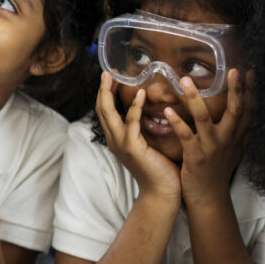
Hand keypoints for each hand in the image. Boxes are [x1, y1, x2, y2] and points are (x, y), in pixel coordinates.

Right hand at [96, 72, 180, 200]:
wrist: (163, 192)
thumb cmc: (160, 169)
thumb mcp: (149, 145)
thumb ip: (146, 129)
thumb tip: (154, 111)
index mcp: (117, 139)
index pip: (106, 112)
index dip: (105, 94)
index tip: (110, 77)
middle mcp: (114, 140)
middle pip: (101, 109)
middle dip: (103, 89)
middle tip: (107, 71)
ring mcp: (121, 144)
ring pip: (109, 113)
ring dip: (110, 93)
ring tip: (115, 77)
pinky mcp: (132, 148)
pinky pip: (131, 123)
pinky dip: (134, 107)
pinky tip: (141, 93)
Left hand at [167, 71, 250, 208]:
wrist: (208, 196)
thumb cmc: (218, 171)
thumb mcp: (235, 151)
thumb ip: (242, 134)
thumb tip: (251, 119)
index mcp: (237, 137)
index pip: (247, 110)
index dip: (250, 91)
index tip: (250, 72)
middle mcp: (228, 139)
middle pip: (235, 111)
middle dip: (236, 90)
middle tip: (234, 71)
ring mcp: (211, 147)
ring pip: (204, 118)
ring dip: (194, 98)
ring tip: (185, 80)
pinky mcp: (195, 156)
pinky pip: (185, 136)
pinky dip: (177, 122)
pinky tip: (168, 111)